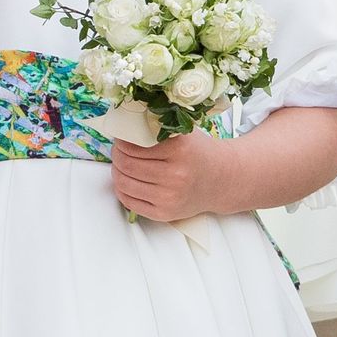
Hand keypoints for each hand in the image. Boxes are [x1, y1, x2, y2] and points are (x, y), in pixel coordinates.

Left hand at [110, 128, 228, 221]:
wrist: (220, 180)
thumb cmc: (197, 152)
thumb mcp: (183, 132)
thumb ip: (157, 126)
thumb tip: (124, 123)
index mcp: (179, 150)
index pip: (133, 146)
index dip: (121, 141)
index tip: (121, 137)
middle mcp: (175, 175)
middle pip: (126, 165)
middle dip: (116, 155)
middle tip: (118, 150)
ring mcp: (169, 197)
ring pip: (124, 184)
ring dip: (116, 172)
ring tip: (121, 164)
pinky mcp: (164, 214)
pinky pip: (129, 202)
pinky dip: (121, 189)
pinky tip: (127, 180)